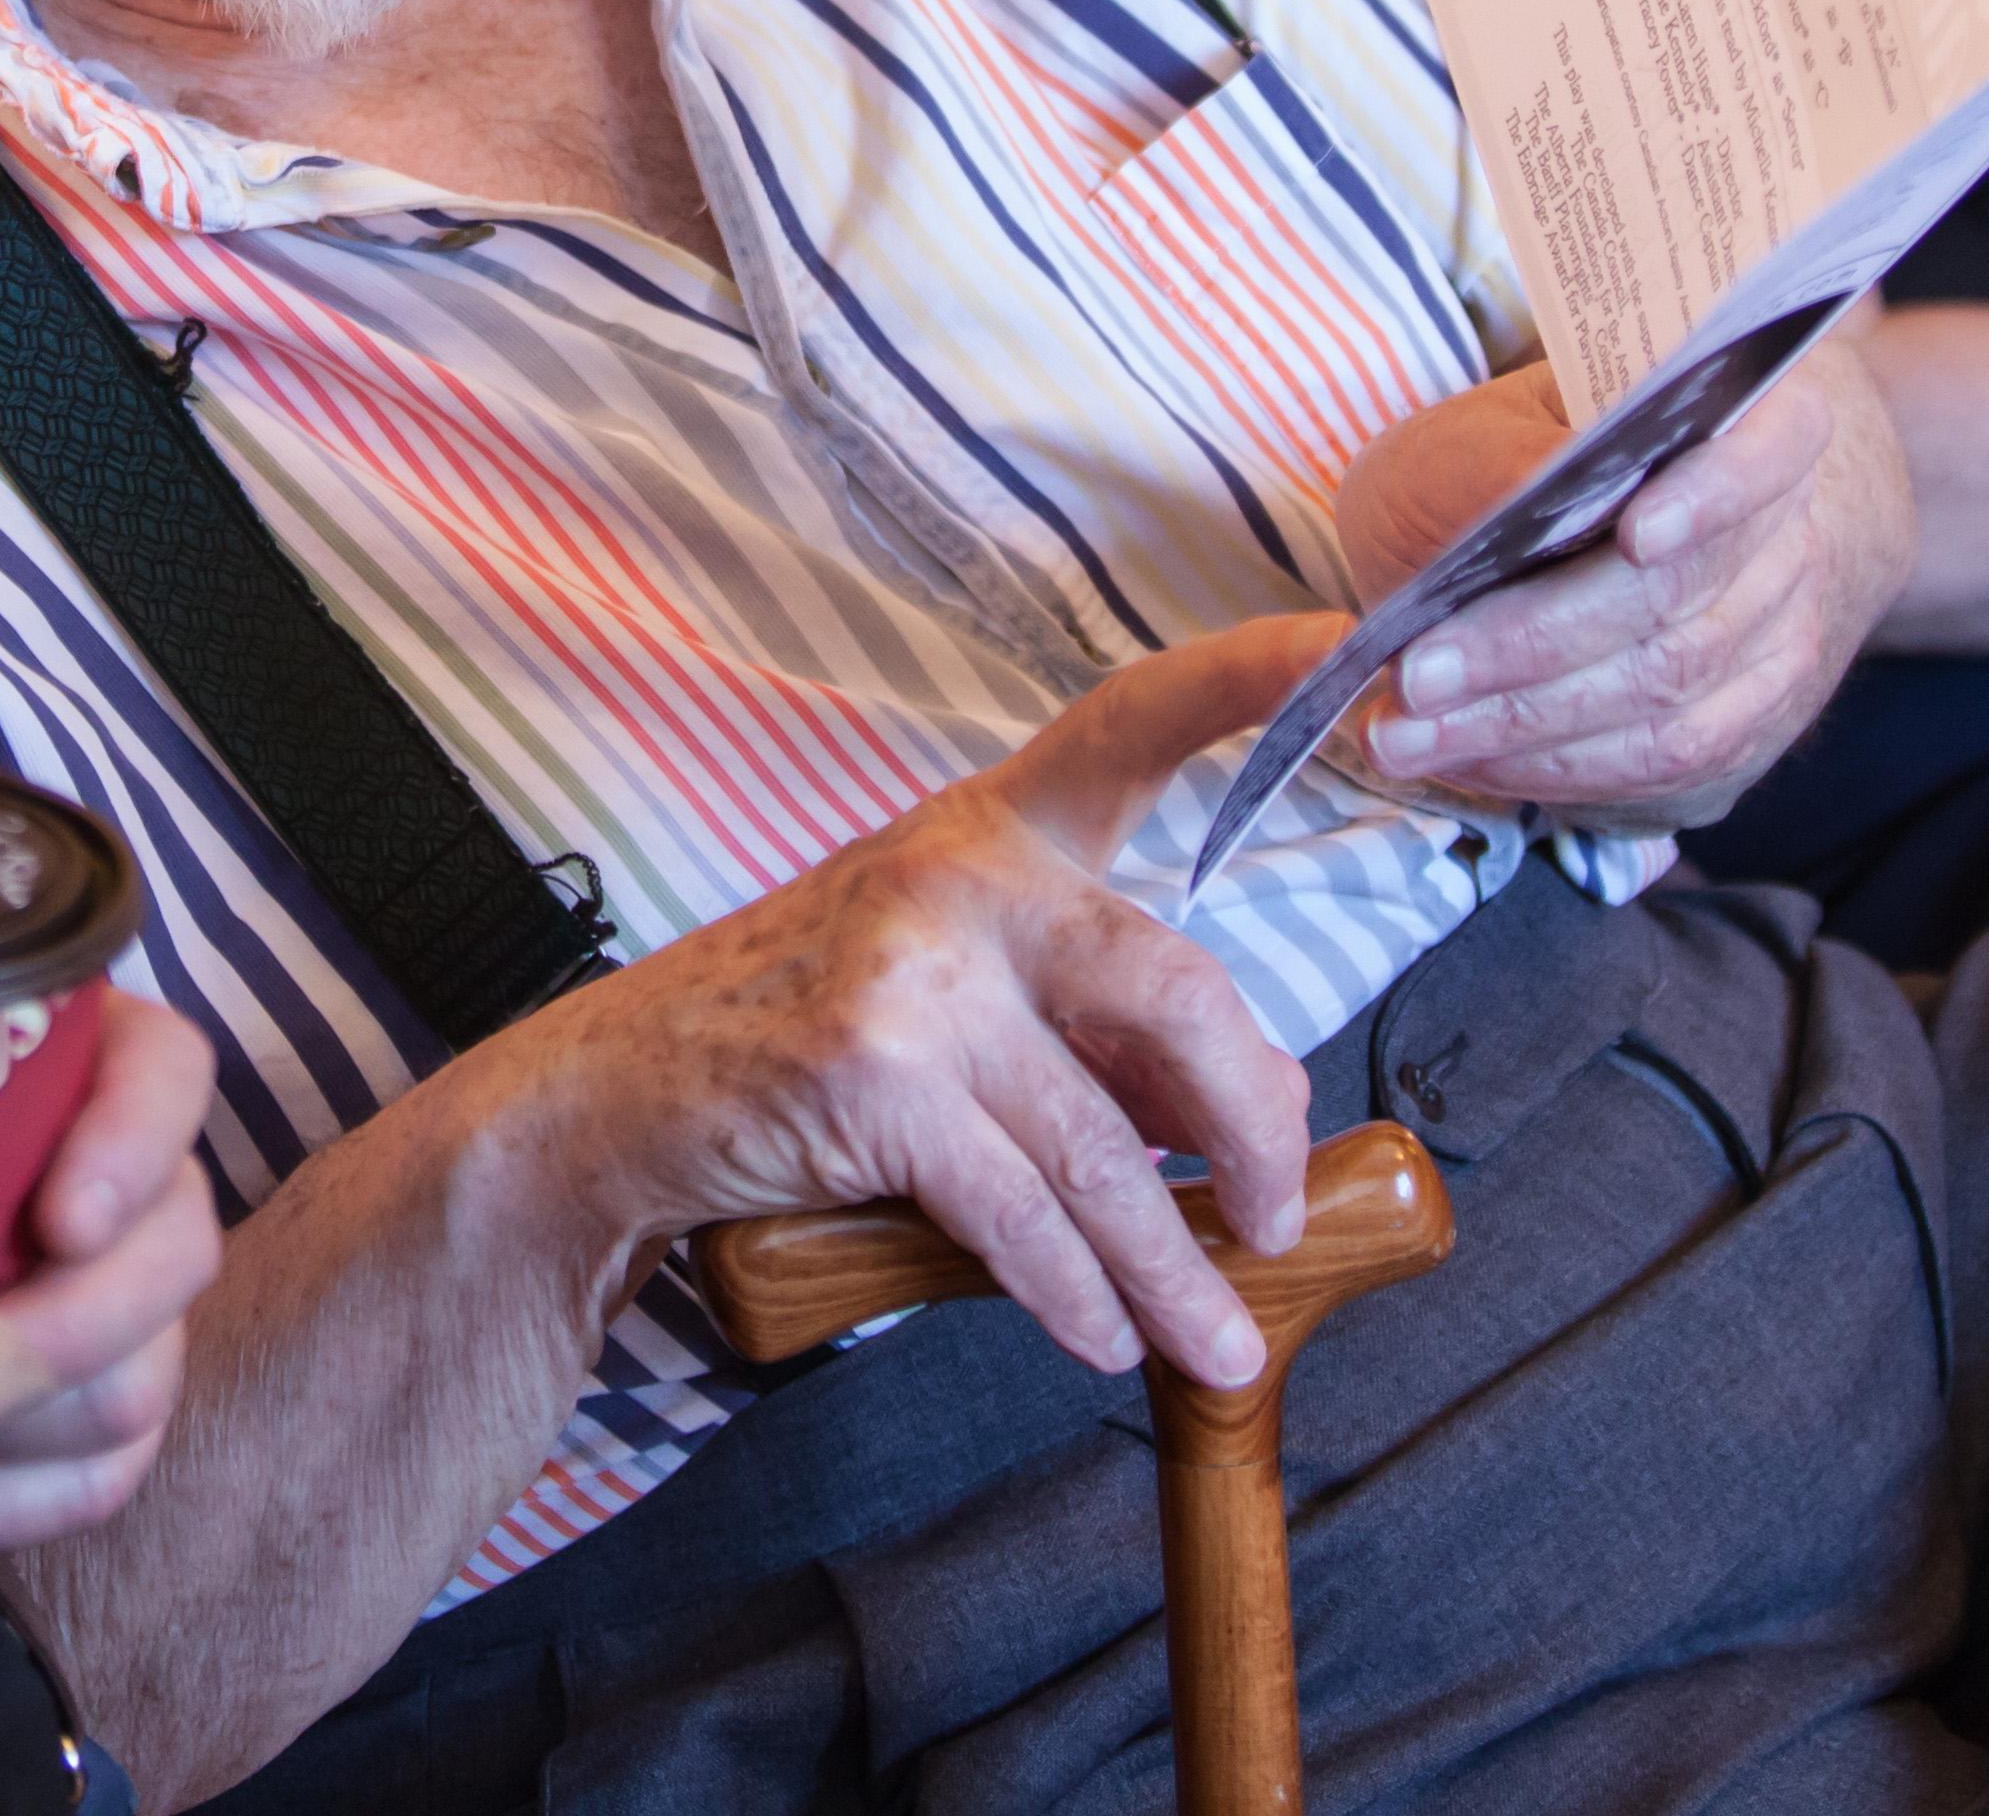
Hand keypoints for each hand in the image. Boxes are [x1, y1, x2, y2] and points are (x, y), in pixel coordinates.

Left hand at [0, 1000, 227, 1554]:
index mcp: (71, 1062)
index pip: (167, 1075)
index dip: (135, 1143)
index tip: (57, 1219)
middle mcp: (124, 1184)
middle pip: (174, 1251)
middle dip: (68, 1334)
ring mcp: (126, 1307)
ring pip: (143, 1379)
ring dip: (19, 1435)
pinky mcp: (101, 1411)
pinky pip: (99, 1481)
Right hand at [497, 619, 1347, 1392]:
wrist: (614, 1100)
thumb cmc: (800, 1041)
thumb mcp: (952, 993)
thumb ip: (1096, 1029)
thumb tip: (1258, 1117)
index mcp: (995, 824)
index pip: (1142, 720)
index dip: (1263, 672)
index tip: (1374, 646)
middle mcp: (960, 871)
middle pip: (1179, 994)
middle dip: (1252, 1130)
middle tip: (1273, 1219)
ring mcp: (911, 970)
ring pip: (1108, 1146)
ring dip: (1178, 1269)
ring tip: (1219, 1343)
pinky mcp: (870, 1076)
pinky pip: (1024, 1213)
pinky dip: (1081, 1296)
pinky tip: (1103, 1338)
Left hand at [1327, 347, 1913, 831]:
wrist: (1560, 550)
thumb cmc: (1509, 472)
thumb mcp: (1477, 434)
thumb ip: (1503, 458)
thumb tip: (1532, 489)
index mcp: (1740, 424)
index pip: (1772, 447)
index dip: (1714, 495)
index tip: (1635, 536)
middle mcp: (1783, 536)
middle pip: (1682, 602)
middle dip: (1535, 646)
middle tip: (1416, 675)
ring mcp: (1774, 642)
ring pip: (1667, 702)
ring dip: (1523, 728)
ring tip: (1403, 735)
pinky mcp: (1741, 731)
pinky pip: (1656, 766)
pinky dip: (1549, 769)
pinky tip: (1462, 758)